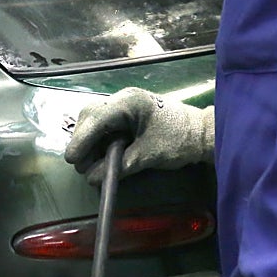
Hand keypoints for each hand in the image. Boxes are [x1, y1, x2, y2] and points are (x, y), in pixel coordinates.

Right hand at [63, 87, 213, 185]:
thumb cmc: (179, 141)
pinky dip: (99, 140)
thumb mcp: (149, 156)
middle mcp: (122, 98)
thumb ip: (120, 166)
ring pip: (95, 120)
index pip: (96, 118)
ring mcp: (125, 105)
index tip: (72, 159)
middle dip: (82, 140)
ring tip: (89, 163)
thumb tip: (92, 178)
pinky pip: (105, 125)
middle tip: (79, 164)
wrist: (204, 134)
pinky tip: (100, 155)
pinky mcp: (127, 114)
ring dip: (89, 141)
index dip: (81, 139)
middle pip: (91, 116)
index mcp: (128, 102)